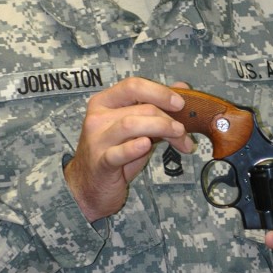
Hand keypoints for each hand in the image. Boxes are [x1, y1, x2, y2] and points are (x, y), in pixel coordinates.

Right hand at [64, 77, 193, 221]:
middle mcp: (97, 117)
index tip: (180, 103)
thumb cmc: (113, 152)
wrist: (88, 187)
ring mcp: (97, 140)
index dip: (160, 92)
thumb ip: (154, 106)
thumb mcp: (133, 127)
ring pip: (131, 124)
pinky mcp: (100, 163)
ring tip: (179, 138)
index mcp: (104, 102)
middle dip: (169, 119)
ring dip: (162, 128)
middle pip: (141, 108)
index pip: (133, 86)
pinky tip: (147, 145)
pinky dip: (134, 147)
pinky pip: (118, 152)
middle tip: (184, 132)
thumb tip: (181, 87)